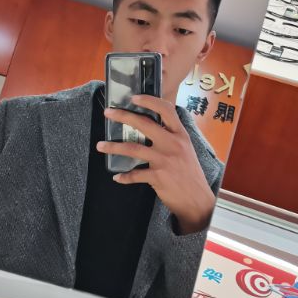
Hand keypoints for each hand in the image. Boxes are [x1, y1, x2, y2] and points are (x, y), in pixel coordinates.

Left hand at [96, 95, 215, 234]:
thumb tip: (152, 126)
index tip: (134, 98)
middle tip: (108, 113)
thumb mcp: (186, 149)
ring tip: (100, 146)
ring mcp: (164, 160)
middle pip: (144, 124)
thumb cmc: (190, 173)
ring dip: (113, 147)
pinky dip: (124, 176)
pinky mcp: (158, 177)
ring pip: (133, 149)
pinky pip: (135, 175)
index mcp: (180, 135)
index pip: (166, 110)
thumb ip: (172, 137)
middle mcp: (173, 144)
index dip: (149, 101)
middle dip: (123, 116)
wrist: (197, 200)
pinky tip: (117, 177)